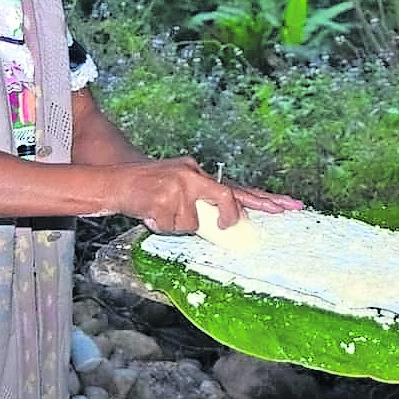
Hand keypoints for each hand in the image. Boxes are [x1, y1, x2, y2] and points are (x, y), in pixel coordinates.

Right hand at [117, 157, 301, 233]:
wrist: (113, 180)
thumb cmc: (146, 188)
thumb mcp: (177, 185)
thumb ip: (199, 200)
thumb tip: (221, 222)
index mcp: (197, 172)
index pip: (235, 187)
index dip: (261, 199)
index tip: (285, 207)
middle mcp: (193, 174)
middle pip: (225, 195)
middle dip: (232, 213)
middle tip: (234, 223)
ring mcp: (179, 185)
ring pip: (193, 222)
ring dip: (177, 225)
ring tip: (159, 214)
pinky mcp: (164, 198)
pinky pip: (173, 226)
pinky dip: (161, 226)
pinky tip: (149, 214)